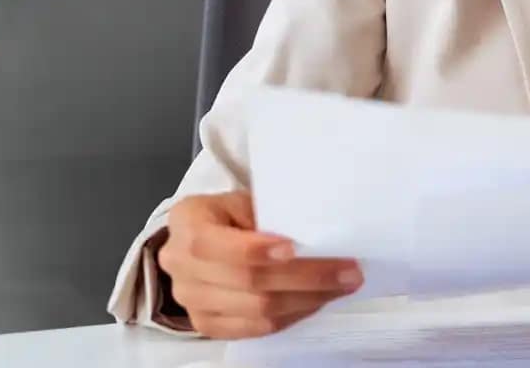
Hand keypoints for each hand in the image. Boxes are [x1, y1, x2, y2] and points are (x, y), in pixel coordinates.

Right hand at [156, 190, 361, 337]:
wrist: (202, 241)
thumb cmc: (231, 214)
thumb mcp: (243, 199)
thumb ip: (269, 213)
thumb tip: (320, 231)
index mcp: (188, 223)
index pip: (215, 244)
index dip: (256, 250)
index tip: (296, 247)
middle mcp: (180, 265)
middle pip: (247, 281)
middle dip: (305, 278)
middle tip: (349, 271)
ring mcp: (191, 300)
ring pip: (256, 311)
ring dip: (307, 300)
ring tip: (342, 286)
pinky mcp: (207, 325)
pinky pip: (256, 329)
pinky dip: (292, 316)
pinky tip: (318, 301)